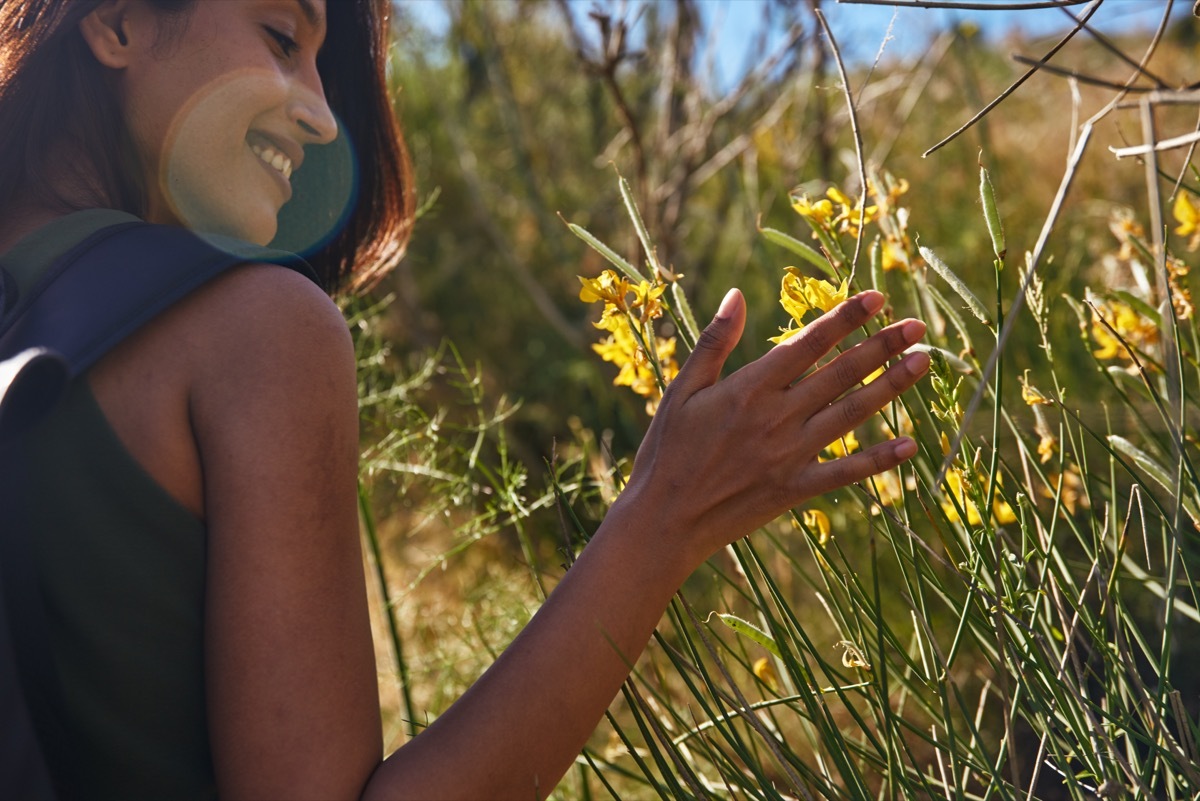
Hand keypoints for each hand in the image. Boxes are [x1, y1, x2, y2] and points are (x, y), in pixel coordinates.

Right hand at [617, 288, 927, 565]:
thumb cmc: (666, 451)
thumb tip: (737, 295)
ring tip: (924, 363)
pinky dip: (879, 460)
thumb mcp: (681, 390)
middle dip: (882, 346)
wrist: (663, 520)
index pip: (809, 343)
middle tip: (917, 325)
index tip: (878, 297)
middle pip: (840, 373)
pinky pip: (846, 472)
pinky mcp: (795, 489)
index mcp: (749, 387)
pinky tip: (911, 445)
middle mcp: (777, 417)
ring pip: (851, 413)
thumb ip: (714, 342)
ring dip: (891, 387)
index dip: (845, 318)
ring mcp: (790, 455)